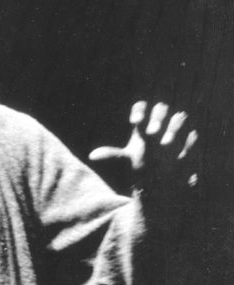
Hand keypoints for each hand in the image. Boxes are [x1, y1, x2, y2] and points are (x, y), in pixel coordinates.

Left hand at [88, 101, 199, 217]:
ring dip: (173, 127)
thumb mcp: (126, 159)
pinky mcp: (190, 139)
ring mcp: (177, 129)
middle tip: (151, 132)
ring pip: (179, 117)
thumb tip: (92, 156)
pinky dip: (186, 138)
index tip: (134, 122)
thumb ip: (112, 155)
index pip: (142, 107)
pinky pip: (192, 132)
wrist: (163, 177)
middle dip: (157, 118)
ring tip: (164, 143)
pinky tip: (180, 149)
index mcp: (144, 123)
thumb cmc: (142, 163)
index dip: (140, 110)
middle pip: (161, 108)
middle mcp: (161, 121)